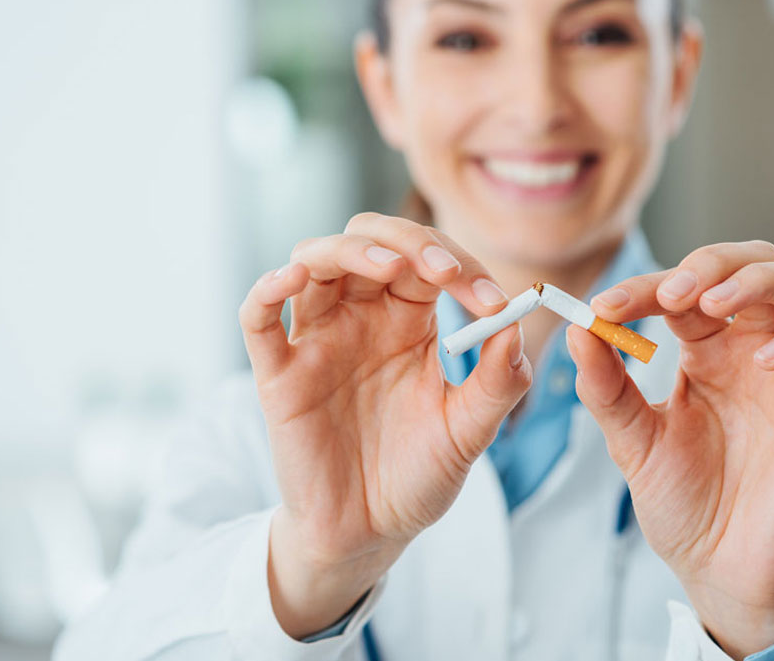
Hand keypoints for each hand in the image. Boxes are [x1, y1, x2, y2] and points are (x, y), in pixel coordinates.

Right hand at [239, 213, 531, 636]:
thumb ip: (495, 382)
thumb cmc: (418, 476)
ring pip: (315, 260)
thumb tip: (515, 324)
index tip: (493, 301)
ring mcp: (316, 340)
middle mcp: (361, 318)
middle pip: (369, 241)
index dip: (461, 266)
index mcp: (408, 322)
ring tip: (391, 266)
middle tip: (446, 272)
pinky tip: (292, 278)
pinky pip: (258, 319)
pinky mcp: (278, 374)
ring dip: (351, 250)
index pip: (427, 262)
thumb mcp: (468, 431)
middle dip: (410, 241)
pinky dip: (267, 289)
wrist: (371, 532)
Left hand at [567, 241, 773, 658]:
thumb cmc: (680, 501)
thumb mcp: (632, 441)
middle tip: (669, 294)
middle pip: (754, 263)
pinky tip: (767, 358)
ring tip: (714, 304)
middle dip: (711, 263)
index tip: (603, 307)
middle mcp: (750, 351)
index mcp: (703, 351)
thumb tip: (577, 329)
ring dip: (759, 280)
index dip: (642, 287)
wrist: (717, 567)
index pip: (682, 290)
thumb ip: (606, 387)